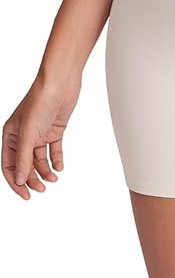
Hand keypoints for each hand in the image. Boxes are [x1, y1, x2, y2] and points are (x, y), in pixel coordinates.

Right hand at [2, 72, 81, 198]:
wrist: (61, 82)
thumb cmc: (40, 101)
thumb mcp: (28, 133)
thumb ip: (23, 158)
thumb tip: (19, 179)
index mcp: (10, 135)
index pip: (9, 164)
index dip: (16, 181)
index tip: (26, 194)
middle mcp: (24, 135)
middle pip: (25, 164)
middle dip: (32, 178)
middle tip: (42, 189)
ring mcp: (39, 133)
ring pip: (40, 159)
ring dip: (45, 171)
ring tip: (53, 178)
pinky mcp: (54, 129)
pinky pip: (54, 150)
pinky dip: (56, 159)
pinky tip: (59, 167)